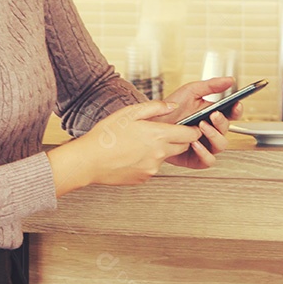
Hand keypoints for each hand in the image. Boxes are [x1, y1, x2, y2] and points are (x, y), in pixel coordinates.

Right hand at [47, 100, 199, 191]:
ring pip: (166, 157)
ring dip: (160, 150)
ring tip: (138, 142)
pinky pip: (153, 167)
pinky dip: (147, 160)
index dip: (193, 129)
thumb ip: (156, 107)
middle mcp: (159, 154)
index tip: (190, 126)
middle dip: (179, 139)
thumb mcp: (130, 112)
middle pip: (183, 147)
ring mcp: (153, 168)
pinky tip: (131, 154)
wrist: (88, 161)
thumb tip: (173, 105)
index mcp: (158, 135)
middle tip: (163, 131)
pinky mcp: (144, 178)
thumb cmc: (106, 135)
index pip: (191, 134)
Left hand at [152, 77, 240, 167]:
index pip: (232, 114)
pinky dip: (204, 152)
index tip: (236, 104)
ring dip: (214, 136)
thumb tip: (229, 80)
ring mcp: (206, 145)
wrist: (153, 123)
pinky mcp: (197, 159)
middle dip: (221, 122)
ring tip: (201, 126)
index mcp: (214, 115)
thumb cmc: (172, 109)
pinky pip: (208, 160)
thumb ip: (211, 85)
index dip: (237, 110)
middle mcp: (212, 131)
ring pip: (221, 145)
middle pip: (227, 129)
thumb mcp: (190, 91)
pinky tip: (195, 143)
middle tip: (213, 114)